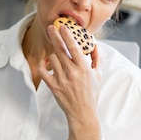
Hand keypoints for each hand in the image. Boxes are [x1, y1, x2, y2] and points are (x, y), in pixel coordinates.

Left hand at [38, 24, 101, 139]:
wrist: (83, 112)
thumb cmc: (91, 93)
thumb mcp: (98, 74)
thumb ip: (97, 57)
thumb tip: (95, 43)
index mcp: (84, 68)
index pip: (74, 47)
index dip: (67, 35)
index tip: (63, 27)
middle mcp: (72, 72)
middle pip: (60, 49)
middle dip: (55, 36)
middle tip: (51, 27)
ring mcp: (61, 79)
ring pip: (52, 58)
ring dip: (53, 54)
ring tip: (56, 54)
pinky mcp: (53, 86)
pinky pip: (43, 71)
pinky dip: (42, 64)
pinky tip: (46, 62)